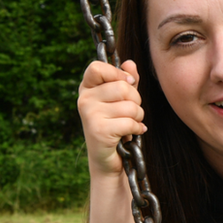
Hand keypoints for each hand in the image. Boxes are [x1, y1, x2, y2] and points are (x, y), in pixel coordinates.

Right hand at [77, 60, 144, 176]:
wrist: (108, 159)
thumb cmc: (116, 125)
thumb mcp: (122, 100)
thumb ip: (126, 81)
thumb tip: (130, 63)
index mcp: (87, 88)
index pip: (97, 67)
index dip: (118, 73)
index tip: (129, 83)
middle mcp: (84, 99)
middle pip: (122, 87)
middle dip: (136, 100)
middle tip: (131, 113)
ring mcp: (89, 115)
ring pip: (130, 106)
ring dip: (138, 117)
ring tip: (129, 124)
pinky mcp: (98, 130)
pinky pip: (129, 122)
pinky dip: (136, 129)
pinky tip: (131, 134)